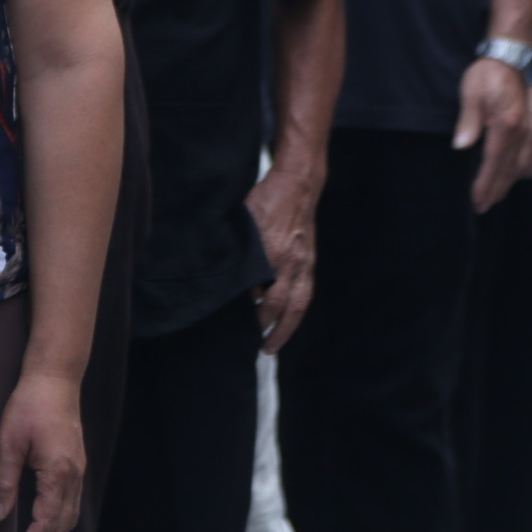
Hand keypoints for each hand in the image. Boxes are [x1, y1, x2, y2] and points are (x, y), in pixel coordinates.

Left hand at [0, 370, 85, 531]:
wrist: (55, 379)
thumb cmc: (29, 404)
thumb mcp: (8, 441)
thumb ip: (3, 480)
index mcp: (58, 472)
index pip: (46, 522)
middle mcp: (73, 476)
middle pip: (61, 526)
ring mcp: (78, 470)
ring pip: (69, 517)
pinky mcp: (75, 465)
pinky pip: (70, 504)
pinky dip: (57, 522)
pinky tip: (41, 524)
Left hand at [244, 169, 318, 352]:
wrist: (297, 186)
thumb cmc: (266, 199)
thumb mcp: (243, 220)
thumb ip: (236, 248)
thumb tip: (221, 270)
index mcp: (269, 251)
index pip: (258, 292)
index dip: (249, 311)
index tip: (236, 322)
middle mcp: (289, 262)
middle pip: (279, 305)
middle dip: (265, 327)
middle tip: (252, 343)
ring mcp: (303, 264)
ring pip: (297, 306)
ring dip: (285, 330)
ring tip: (271, 346)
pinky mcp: (310, 264)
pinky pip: (306, 295)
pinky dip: (296, 314)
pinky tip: (287, 324)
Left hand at [455, 56, 529, 211]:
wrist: (516, 55)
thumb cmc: (489, 73)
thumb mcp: (471, 92)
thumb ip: (468, 121)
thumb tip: (460, 146)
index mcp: (507, 122)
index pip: (495, 163)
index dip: (485, 185)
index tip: (477, 201)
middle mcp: (528, 130)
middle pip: (511, 171)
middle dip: (497, 190)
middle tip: (483, 204)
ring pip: (529, 168)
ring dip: (512, 180)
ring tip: (495, 187)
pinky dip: (528, 168)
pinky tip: (515, 170)